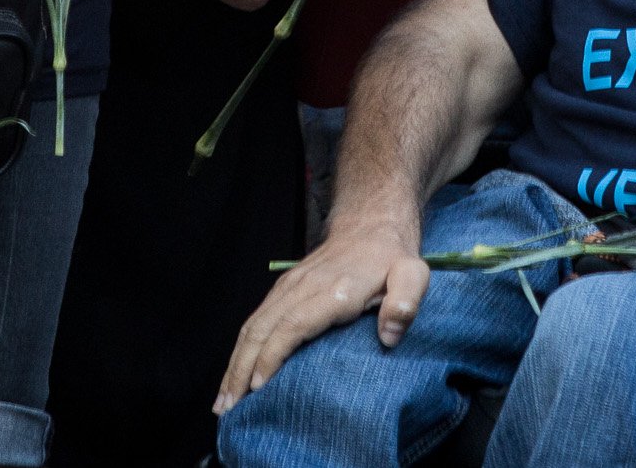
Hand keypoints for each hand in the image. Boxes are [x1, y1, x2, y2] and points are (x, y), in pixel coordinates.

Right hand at [216, 220, 432, 412]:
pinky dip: (240, 350)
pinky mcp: (282, 290)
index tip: (259, 387)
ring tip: (224, 401)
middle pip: (262, 329)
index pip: (294, 324)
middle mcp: (303, 287)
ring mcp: (288, 288)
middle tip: (229, 408)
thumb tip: (390, 335)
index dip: (273, 355)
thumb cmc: (390, 259)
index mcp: (333, 290)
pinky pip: (254, 321)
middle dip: (241, 369)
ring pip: (252, 326)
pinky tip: (234, 373)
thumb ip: (406, 301)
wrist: (369, 227)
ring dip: (234, 363)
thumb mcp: (412, 275)